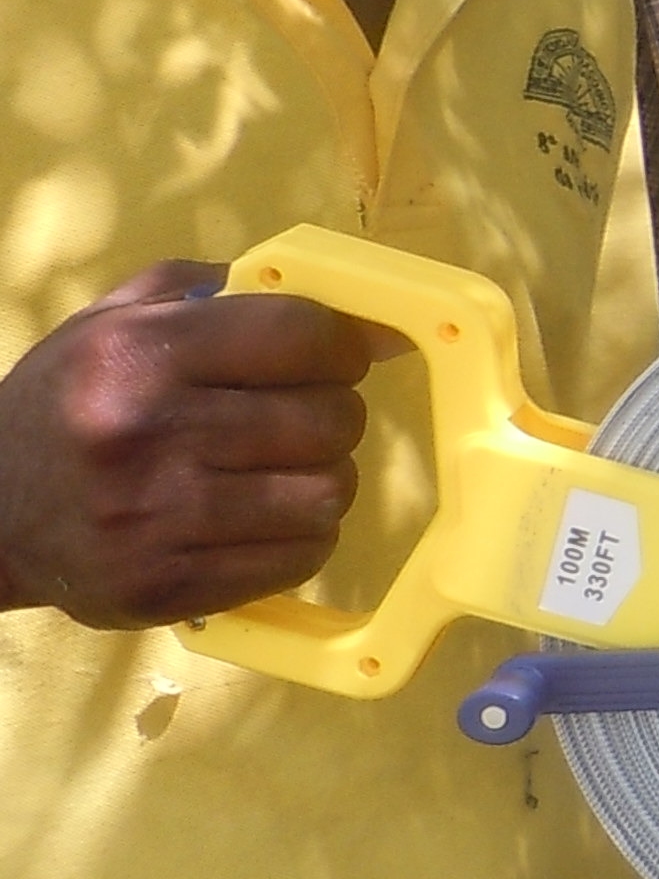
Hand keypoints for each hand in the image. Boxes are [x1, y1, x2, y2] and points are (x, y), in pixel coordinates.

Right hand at [0, 263, 402, 624]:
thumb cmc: (70, 404)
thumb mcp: (120, 321)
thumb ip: (232, 293)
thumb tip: (368, 322)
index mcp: (136, 353)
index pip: (301, 335)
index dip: (340, 346)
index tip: (333, 360)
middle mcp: (145, 433)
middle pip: (329, 420)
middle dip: (331, 416)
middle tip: (296, 421)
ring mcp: (155, 518)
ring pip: (327, 493)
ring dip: (321, 481)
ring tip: (276, 473)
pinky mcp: (166, 586)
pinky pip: (301, 558)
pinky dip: (300, 539)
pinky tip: (257, 521)